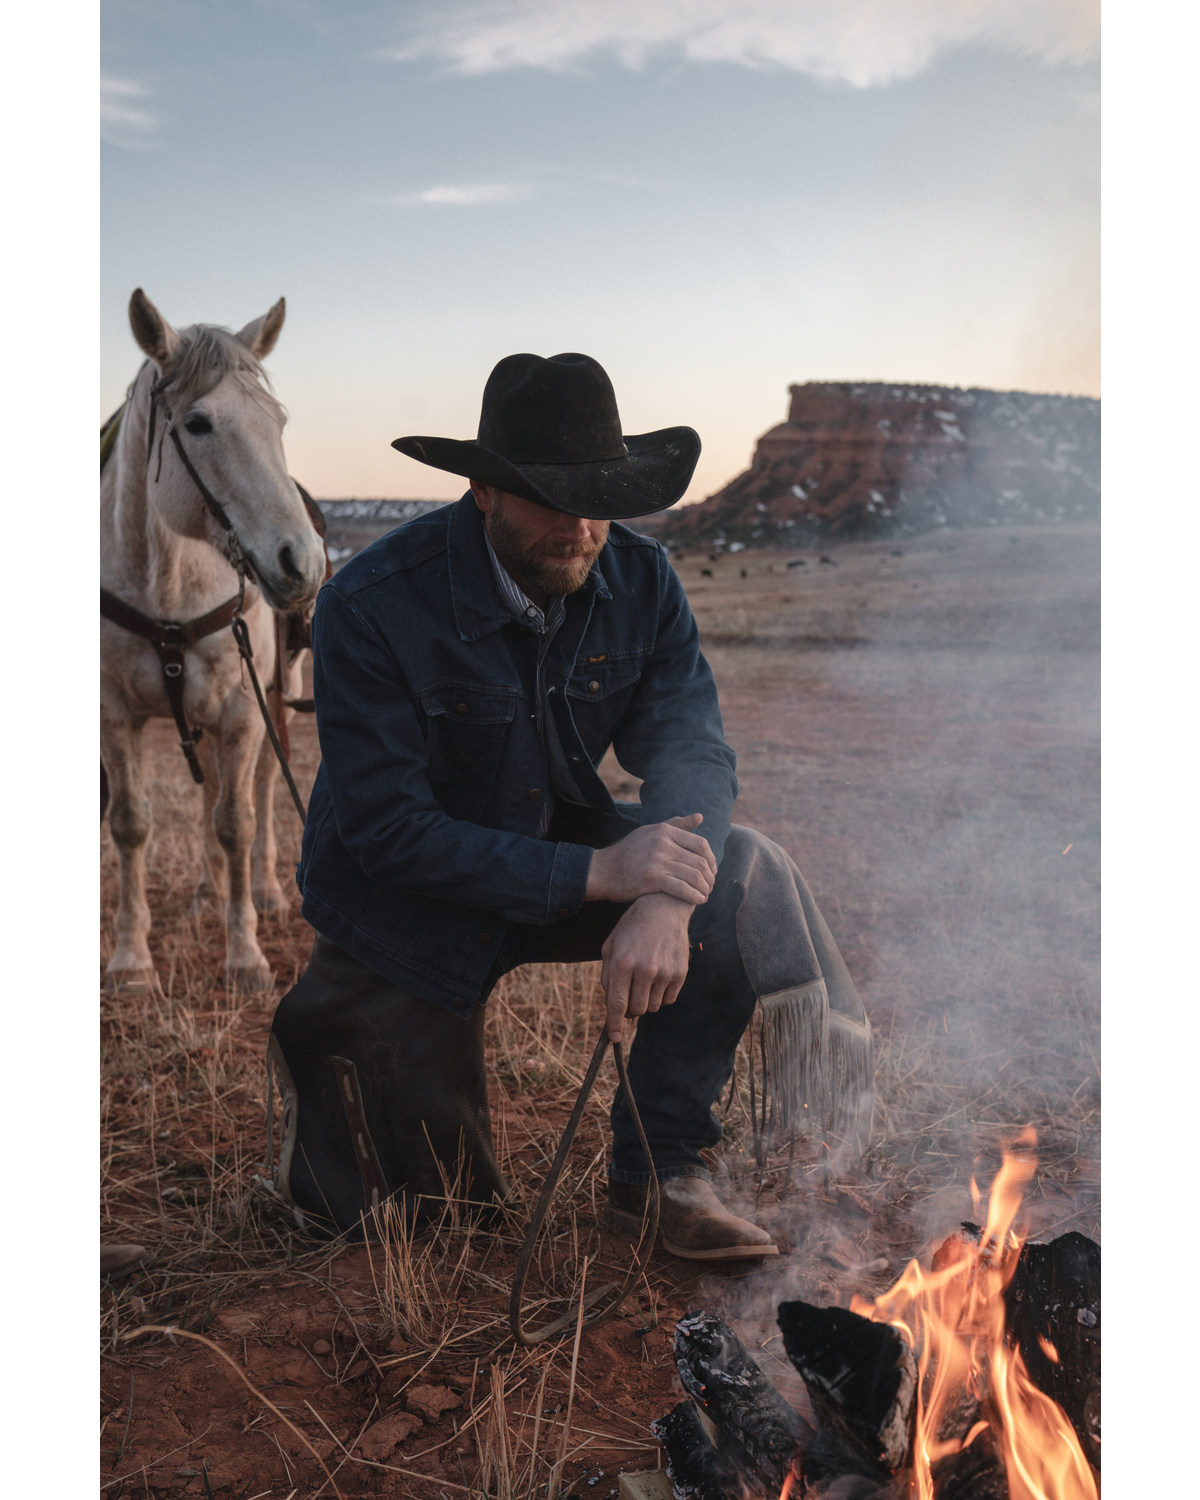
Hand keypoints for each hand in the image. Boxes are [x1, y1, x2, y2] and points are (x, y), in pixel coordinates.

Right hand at [584, 813, 716, 906]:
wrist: (603, 870)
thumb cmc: (628, 852)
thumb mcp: (650, 831)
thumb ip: (676, 824)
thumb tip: (700, 817)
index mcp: (665, 831)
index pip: (700, 844)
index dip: (711, 859)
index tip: (712, 871)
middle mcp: (662, 843)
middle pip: (699, 861)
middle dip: (709, 877)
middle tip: (711, 886)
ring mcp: (657, 861)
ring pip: (693, 875)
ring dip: (704, 888)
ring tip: (706, 895)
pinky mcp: (651, 879)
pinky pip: (681, 888)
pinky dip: (694, 896)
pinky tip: (699, 900)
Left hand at [600, 893, 692, 1043]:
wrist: (664, 908)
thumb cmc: (632, 927)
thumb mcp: (611, 945)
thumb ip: (607, 975)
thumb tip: (611, 1004)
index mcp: (622, 962)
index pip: (616, 1004)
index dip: (614, 1025)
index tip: (614, 1038)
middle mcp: (644, 969)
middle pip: (636, 1010)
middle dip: (630, 1011)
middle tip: (629, 998)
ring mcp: (664, 971)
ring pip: (652, 1006)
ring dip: (645, 1001)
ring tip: (644, 981)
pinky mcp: (680, 972)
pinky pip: (668, 999)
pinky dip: (661, 995)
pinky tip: (658, 977)